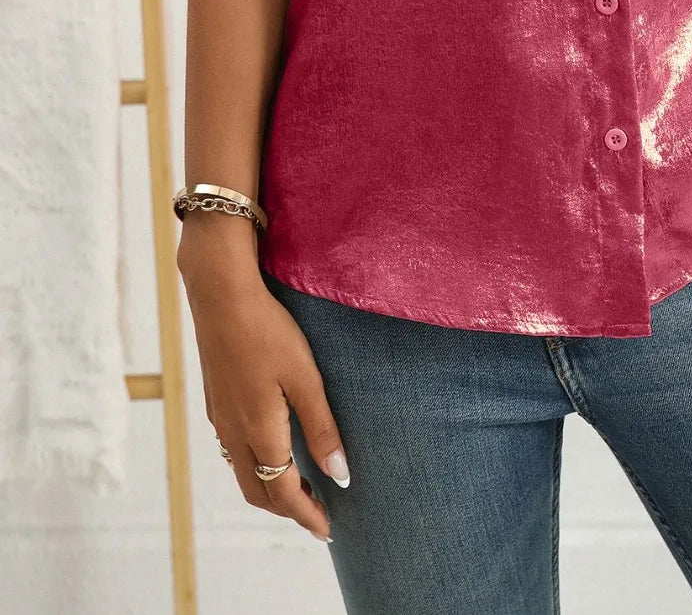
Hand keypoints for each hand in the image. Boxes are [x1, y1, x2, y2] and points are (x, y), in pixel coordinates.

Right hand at [178, 250, 347, 542]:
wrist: (221, 296)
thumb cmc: (269, 332)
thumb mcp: (305, 378)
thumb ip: (322, 427)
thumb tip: (340, 475)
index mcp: (259, 431)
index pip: (283, 492)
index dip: (306, 514)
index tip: (328, 530)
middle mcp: (233, 432)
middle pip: (257, 491)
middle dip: (287, 509)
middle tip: (317, 514)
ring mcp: (219, 417)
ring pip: (242, 472)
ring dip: (269, 488)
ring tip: (300, 487)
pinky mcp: (215, 399)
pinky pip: (233, 450)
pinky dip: (254, 465)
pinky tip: (272, 448)